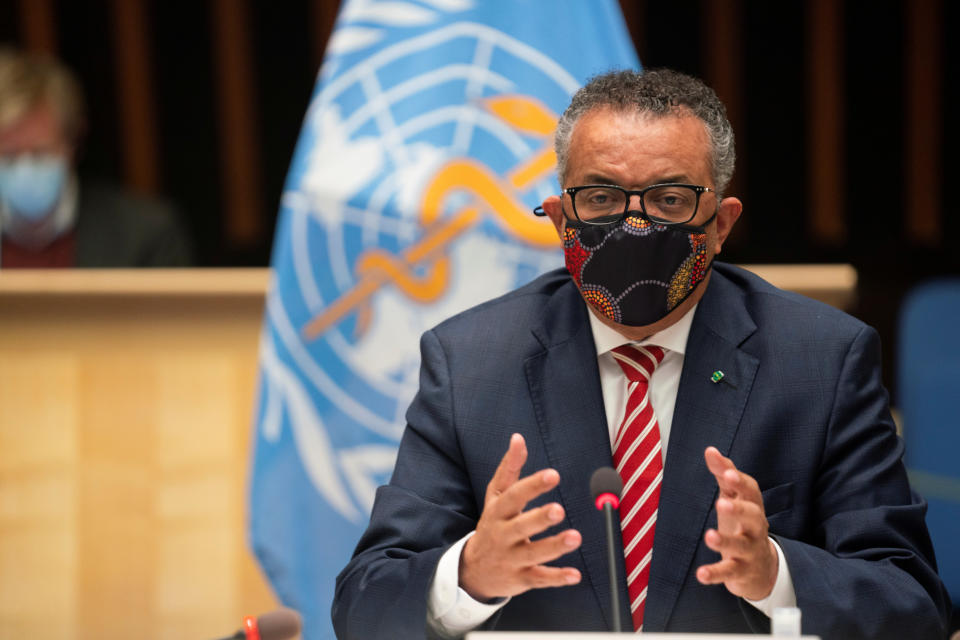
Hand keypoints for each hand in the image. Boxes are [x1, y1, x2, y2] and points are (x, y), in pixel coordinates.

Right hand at [459, 433, 581, 600]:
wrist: (473, 570)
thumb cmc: (492, 524)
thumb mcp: (496, 496)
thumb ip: (509, 468)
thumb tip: (518, 438)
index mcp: (498, 511)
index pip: (514, 496)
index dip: (533, 486)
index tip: (553, 475)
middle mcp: (503, 535)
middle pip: (521, 526)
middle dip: (539, 518)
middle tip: (558, 510)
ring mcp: (512, 558)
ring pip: (534, 553)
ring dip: (554, 546)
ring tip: (575, 537)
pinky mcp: (522, 578)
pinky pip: (540, 578)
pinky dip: (557, 578)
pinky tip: (575, 575)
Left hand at [696, 446, 777, 600]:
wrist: (761, 568)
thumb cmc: (743, 524)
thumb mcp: (735, 498)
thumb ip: (723, 474)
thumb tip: (710, 450)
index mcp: (752, 506)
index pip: (751, 490)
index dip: (739, 481)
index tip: (726, 471)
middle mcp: (756, 527)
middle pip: (753, 516)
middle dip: (739, 509)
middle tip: (721, 503)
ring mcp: (750, 550)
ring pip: (741, 545)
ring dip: (725, 541)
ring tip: (709, 536)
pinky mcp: (741, 571)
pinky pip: (729, 572)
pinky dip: (715, 573)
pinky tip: (700, 574)